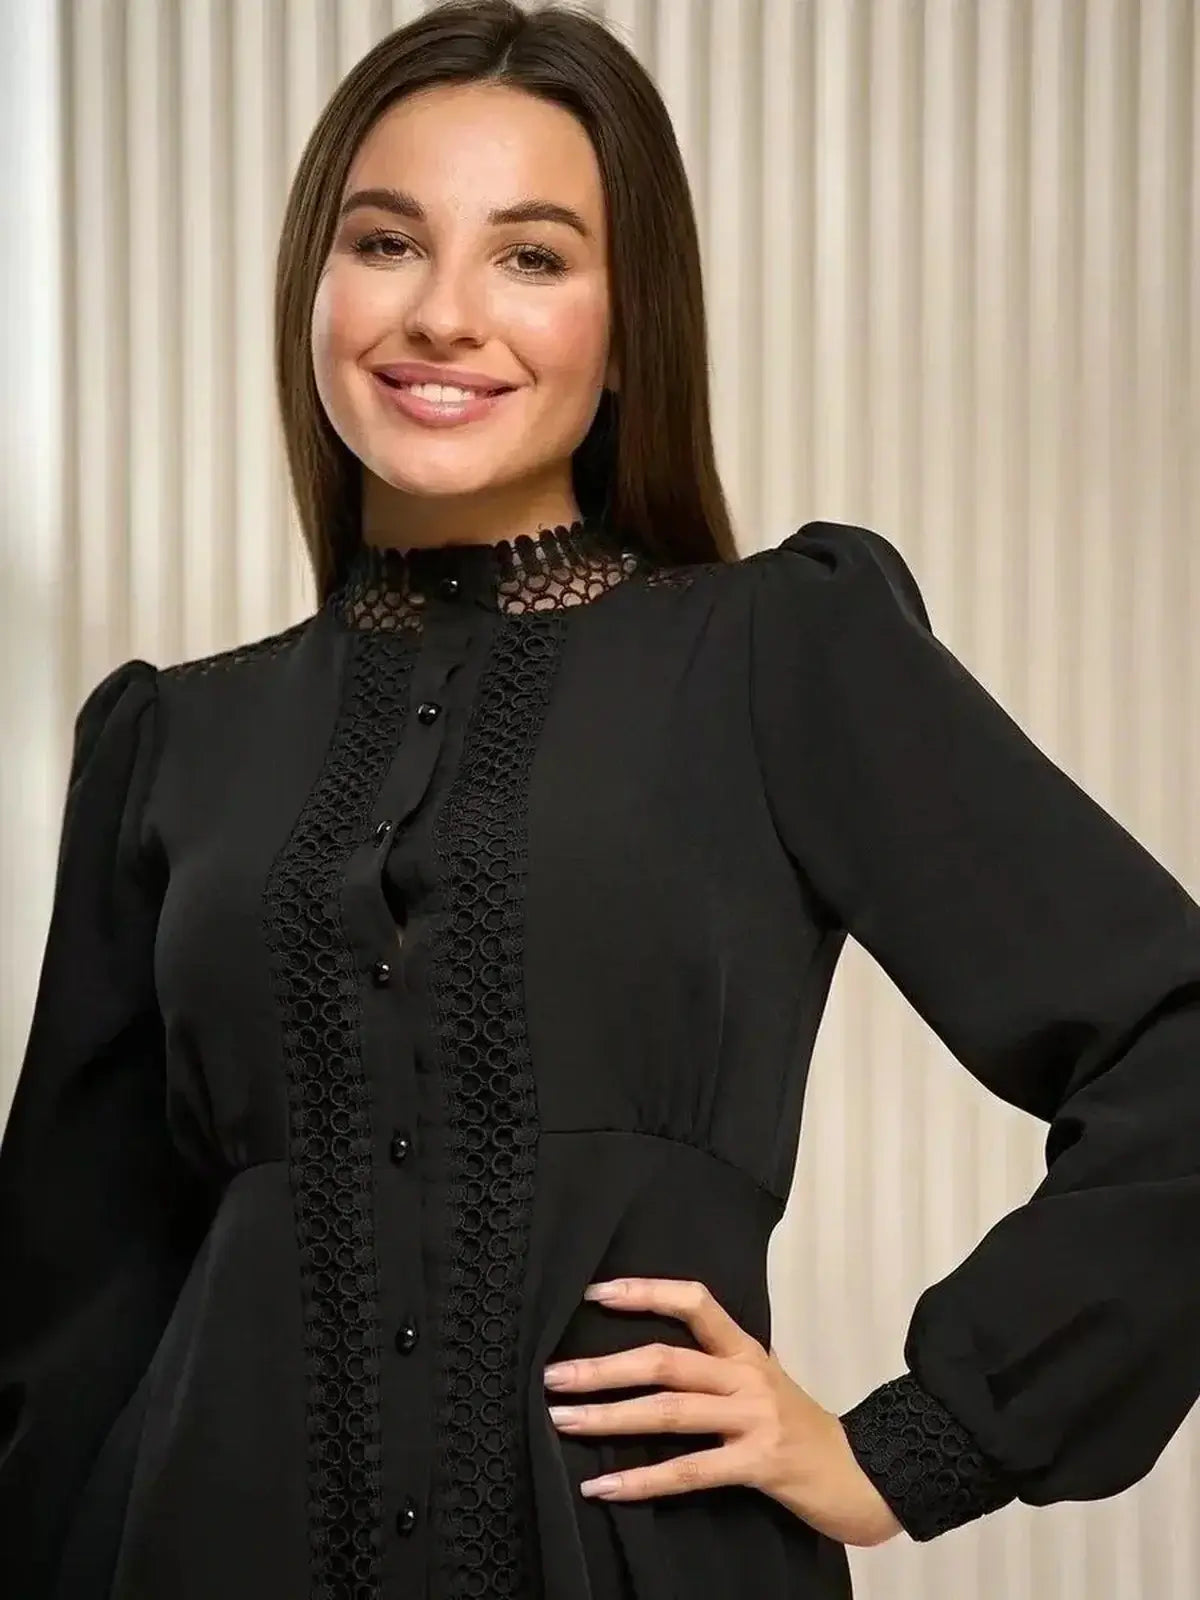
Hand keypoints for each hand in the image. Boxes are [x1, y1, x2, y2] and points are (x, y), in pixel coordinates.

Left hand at [543, 1275, 904, 1548]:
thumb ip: (717, 1368)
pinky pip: (690, 1471)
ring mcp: (754, 1418)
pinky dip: (642, 1480)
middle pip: (666, 1360)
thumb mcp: (763, 1383)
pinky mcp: (759, 1464)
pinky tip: (605, 1486)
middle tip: (553, 1375)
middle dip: (604, 1366)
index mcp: (746, 1350)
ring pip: (670, 1411)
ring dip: (610, 1416)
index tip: (595, 1292)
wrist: (868, 1475)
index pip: (694, 1302)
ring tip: (564, 1420)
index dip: (645, 1292)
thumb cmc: (804, 1430)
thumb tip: (648, 1361)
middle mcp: (747, 1376)